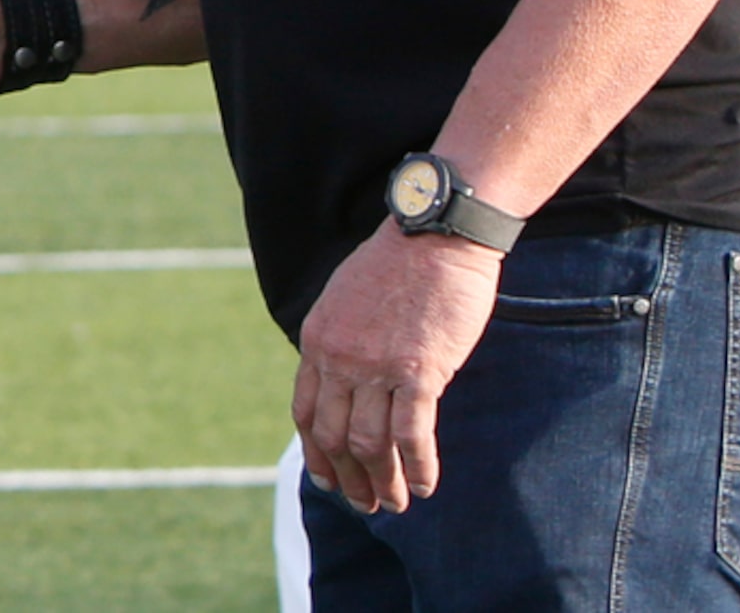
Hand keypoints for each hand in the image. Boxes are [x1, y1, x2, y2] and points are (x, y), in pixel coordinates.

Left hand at [291, 222, 500, 513]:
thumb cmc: (396, 265)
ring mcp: (376, 366)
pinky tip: (426, 484)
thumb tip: (344, 381)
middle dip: (349, 478)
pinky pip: (412, 434)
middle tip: (367, 504)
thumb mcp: (346, 300)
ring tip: (397, 503)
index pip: (306, 411)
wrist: (434, 234)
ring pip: (370, 443)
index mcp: (317, 340)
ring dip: (383, 482)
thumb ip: (341, 341)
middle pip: (334, 436)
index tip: (328, 479)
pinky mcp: (418, 370)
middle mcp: (339, 357)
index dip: (316, 453)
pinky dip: (417, 467)